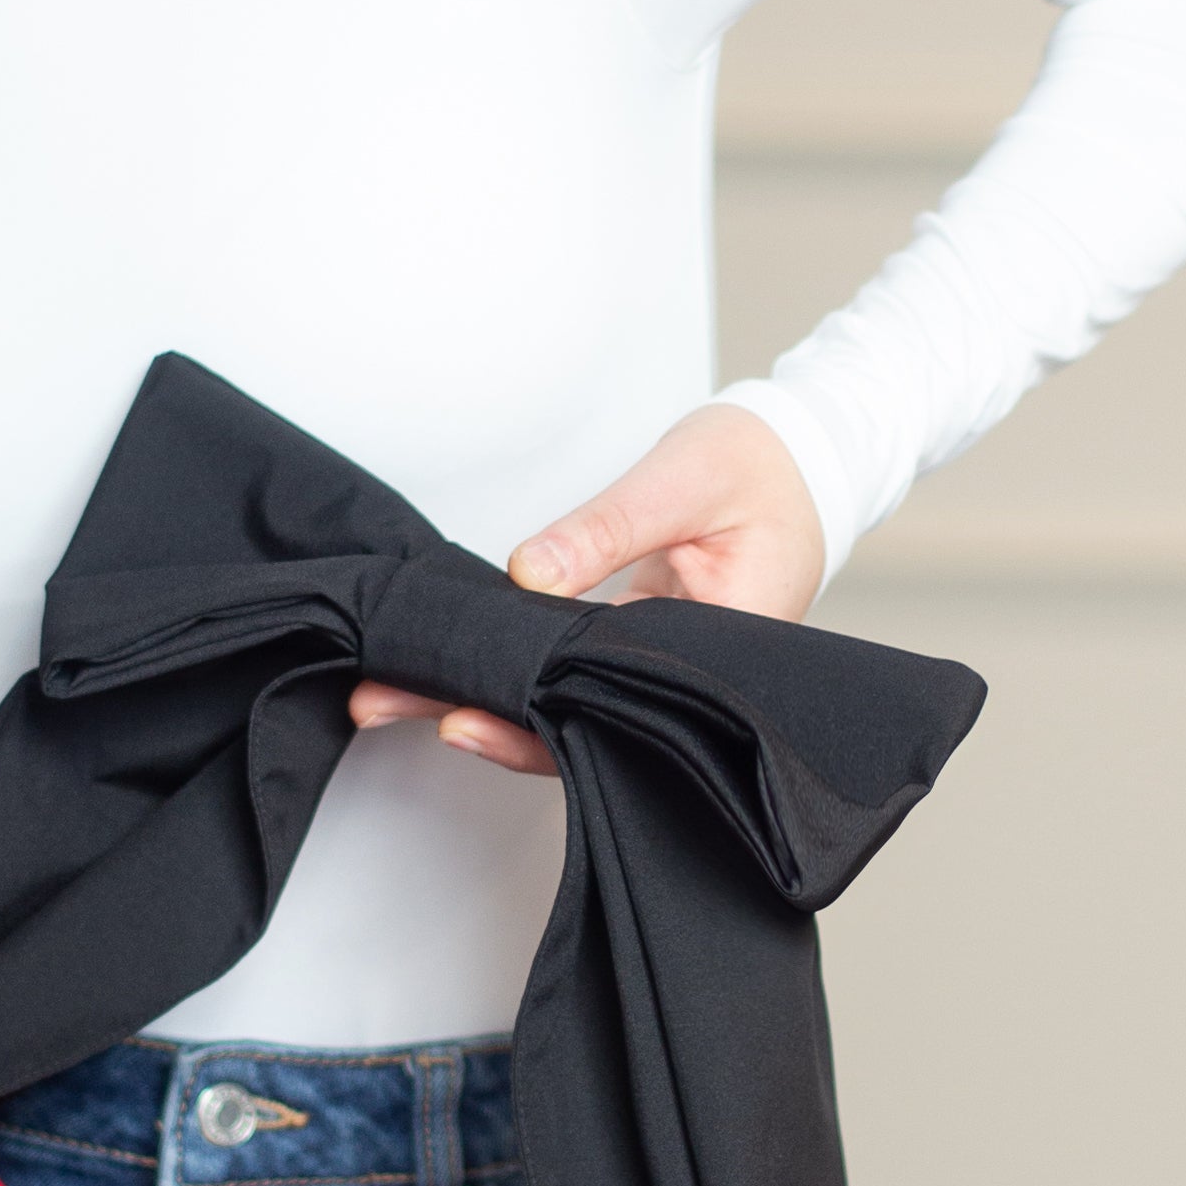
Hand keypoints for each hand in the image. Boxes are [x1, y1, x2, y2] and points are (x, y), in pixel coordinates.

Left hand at [347, 400, 826, 784]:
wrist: (803, 456)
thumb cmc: (763, 466)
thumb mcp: (682, 481)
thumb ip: (605, 529)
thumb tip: (527, 573)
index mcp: (725, 654)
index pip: (616, 713)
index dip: (534, 728)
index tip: (461, 719)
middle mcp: (690, 678)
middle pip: (578, 721)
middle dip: (481, 717)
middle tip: (383, 702)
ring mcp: (662, 665)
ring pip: (566, 699)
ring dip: (482, 693)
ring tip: (390, 691)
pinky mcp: (637, 642)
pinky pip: (570, 666)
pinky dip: (512, 662)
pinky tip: (448, 662)